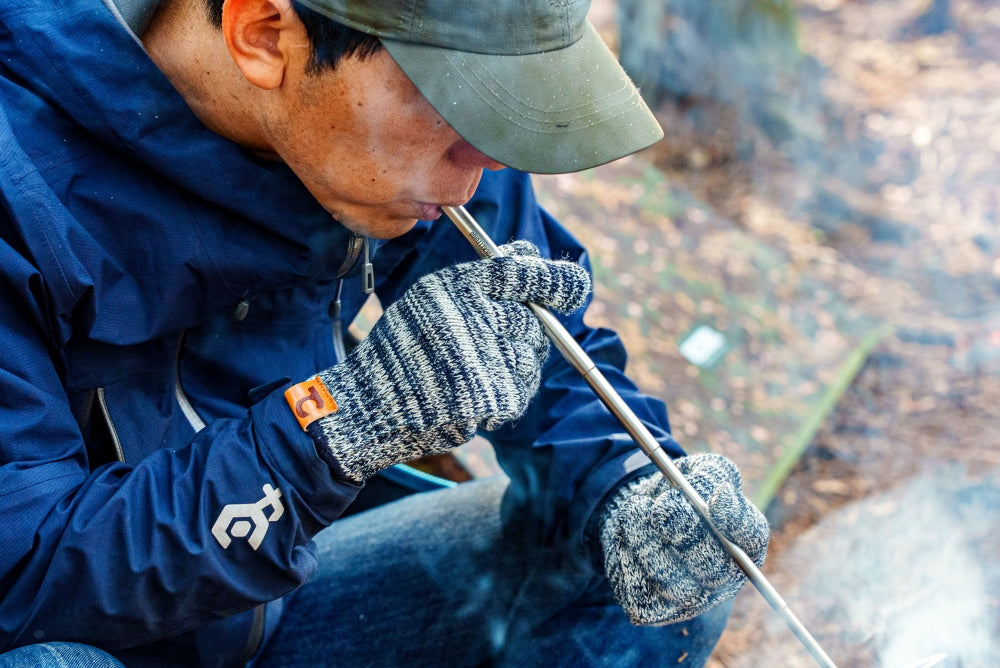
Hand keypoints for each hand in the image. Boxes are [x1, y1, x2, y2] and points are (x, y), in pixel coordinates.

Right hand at [307, 241, 589, 481]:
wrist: (372, 405)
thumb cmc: (404, 350)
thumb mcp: (433, 298)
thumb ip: (484, 277)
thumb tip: (529, 252)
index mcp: (455, 286)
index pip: (519, 272)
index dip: (555, 279)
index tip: (576, 286)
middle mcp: (471, 315)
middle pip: (531, 320)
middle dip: (522, 336)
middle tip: (488, 350)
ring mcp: (483, 356)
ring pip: (530, 358)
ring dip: (514, 369)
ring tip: (474, 375)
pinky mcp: (491, 394)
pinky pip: (521, 391)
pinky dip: (505, 399)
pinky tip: (472, 399)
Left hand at [597, 453, 768, 624]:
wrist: (634, 517)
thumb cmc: (675, 492)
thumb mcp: (695, 471)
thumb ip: (712, 476)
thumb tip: (721, 493)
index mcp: (742, 541)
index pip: (753, 538)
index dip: (737, 522)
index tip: (716, 501)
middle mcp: (722, 578)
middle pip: (715, 569)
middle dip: (686, 533)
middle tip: (663, 507)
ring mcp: (689, 600)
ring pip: (673, 581)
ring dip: (647, 538)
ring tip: (635, 508)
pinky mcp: (652, 610)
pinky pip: (640, 587)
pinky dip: (628, 551)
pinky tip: (628, 535)